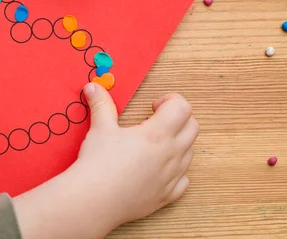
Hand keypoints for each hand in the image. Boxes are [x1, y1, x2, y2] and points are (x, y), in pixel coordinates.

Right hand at [13, 84, 197, 238]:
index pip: (182, 108)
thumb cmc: (99, 164)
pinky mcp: (166, 196)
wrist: (95, 199)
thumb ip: (101, 104)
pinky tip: (157, 169)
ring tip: (152, 144)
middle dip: (178, 118)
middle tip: (154, 121)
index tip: (154, 106)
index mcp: (157, 134)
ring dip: (177, 143)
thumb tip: (93, 87)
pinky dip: (176, 171)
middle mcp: (171, 154)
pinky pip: (184, 180)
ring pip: (190, 153)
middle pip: (192, 127)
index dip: (170, 101)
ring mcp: (172, 177)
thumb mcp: (100, 128)